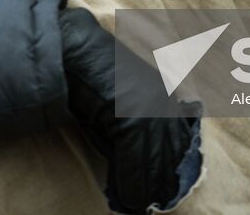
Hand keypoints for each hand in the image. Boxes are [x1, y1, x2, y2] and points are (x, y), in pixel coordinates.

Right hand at [59, 8, 195, 213]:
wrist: (73, 51)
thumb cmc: (88, 77)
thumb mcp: (118, 107)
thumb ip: (132, 131)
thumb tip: (137, 165)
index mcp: (163, 96)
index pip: (177, 141)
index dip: (170, 168)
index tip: (166, 190)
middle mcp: (162, 101)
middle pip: (169, 153)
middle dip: (162, 182)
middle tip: (155, 204)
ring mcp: (150, 107)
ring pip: (154, 158)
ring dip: (146, 187)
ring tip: (139, 207)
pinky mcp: (132, 114)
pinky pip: (135, 157)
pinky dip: (131, 182)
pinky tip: (127, 199)